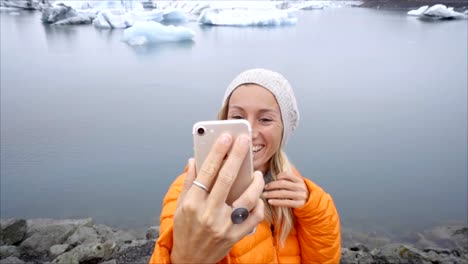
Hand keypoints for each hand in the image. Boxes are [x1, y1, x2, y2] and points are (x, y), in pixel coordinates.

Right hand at [171, 133, 264, 263]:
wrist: (191, 259)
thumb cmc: (186, 230)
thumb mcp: (181, 206)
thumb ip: (189, 182)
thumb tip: (194, 160)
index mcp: (193, 204)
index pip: (207, 172)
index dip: (218, 152)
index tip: (226, 137)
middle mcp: (208, 214)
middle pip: (227, 179)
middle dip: (237, 156)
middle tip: (244, 140)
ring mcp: (223, 226)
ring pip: (247, 199)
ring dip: (255, 182)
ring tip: (257, 173)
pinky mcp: (235, 236)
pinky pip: (254, 217)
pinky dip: (259, 205)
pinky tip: (257, 197)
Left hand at [262, 171, 308, 207]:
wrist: (309, 204)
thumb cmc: (298, 193)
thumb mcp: (296, 185)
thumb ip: (288, 181)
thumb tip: (273, 177)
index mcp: (299, 180)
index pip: (287, 174)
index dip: (278, 176)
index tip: (272, 179)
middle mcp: (300, 187)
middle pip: (283, 184)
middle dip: (272, 185)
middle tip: (264, 187)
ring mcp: (300, 196)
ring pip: (283, 193)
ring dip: (272, 194)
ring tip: (264, 195)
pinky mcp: (299, 204)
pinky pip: (285, 202)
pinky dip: (277, 202)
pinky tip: (270, 201)